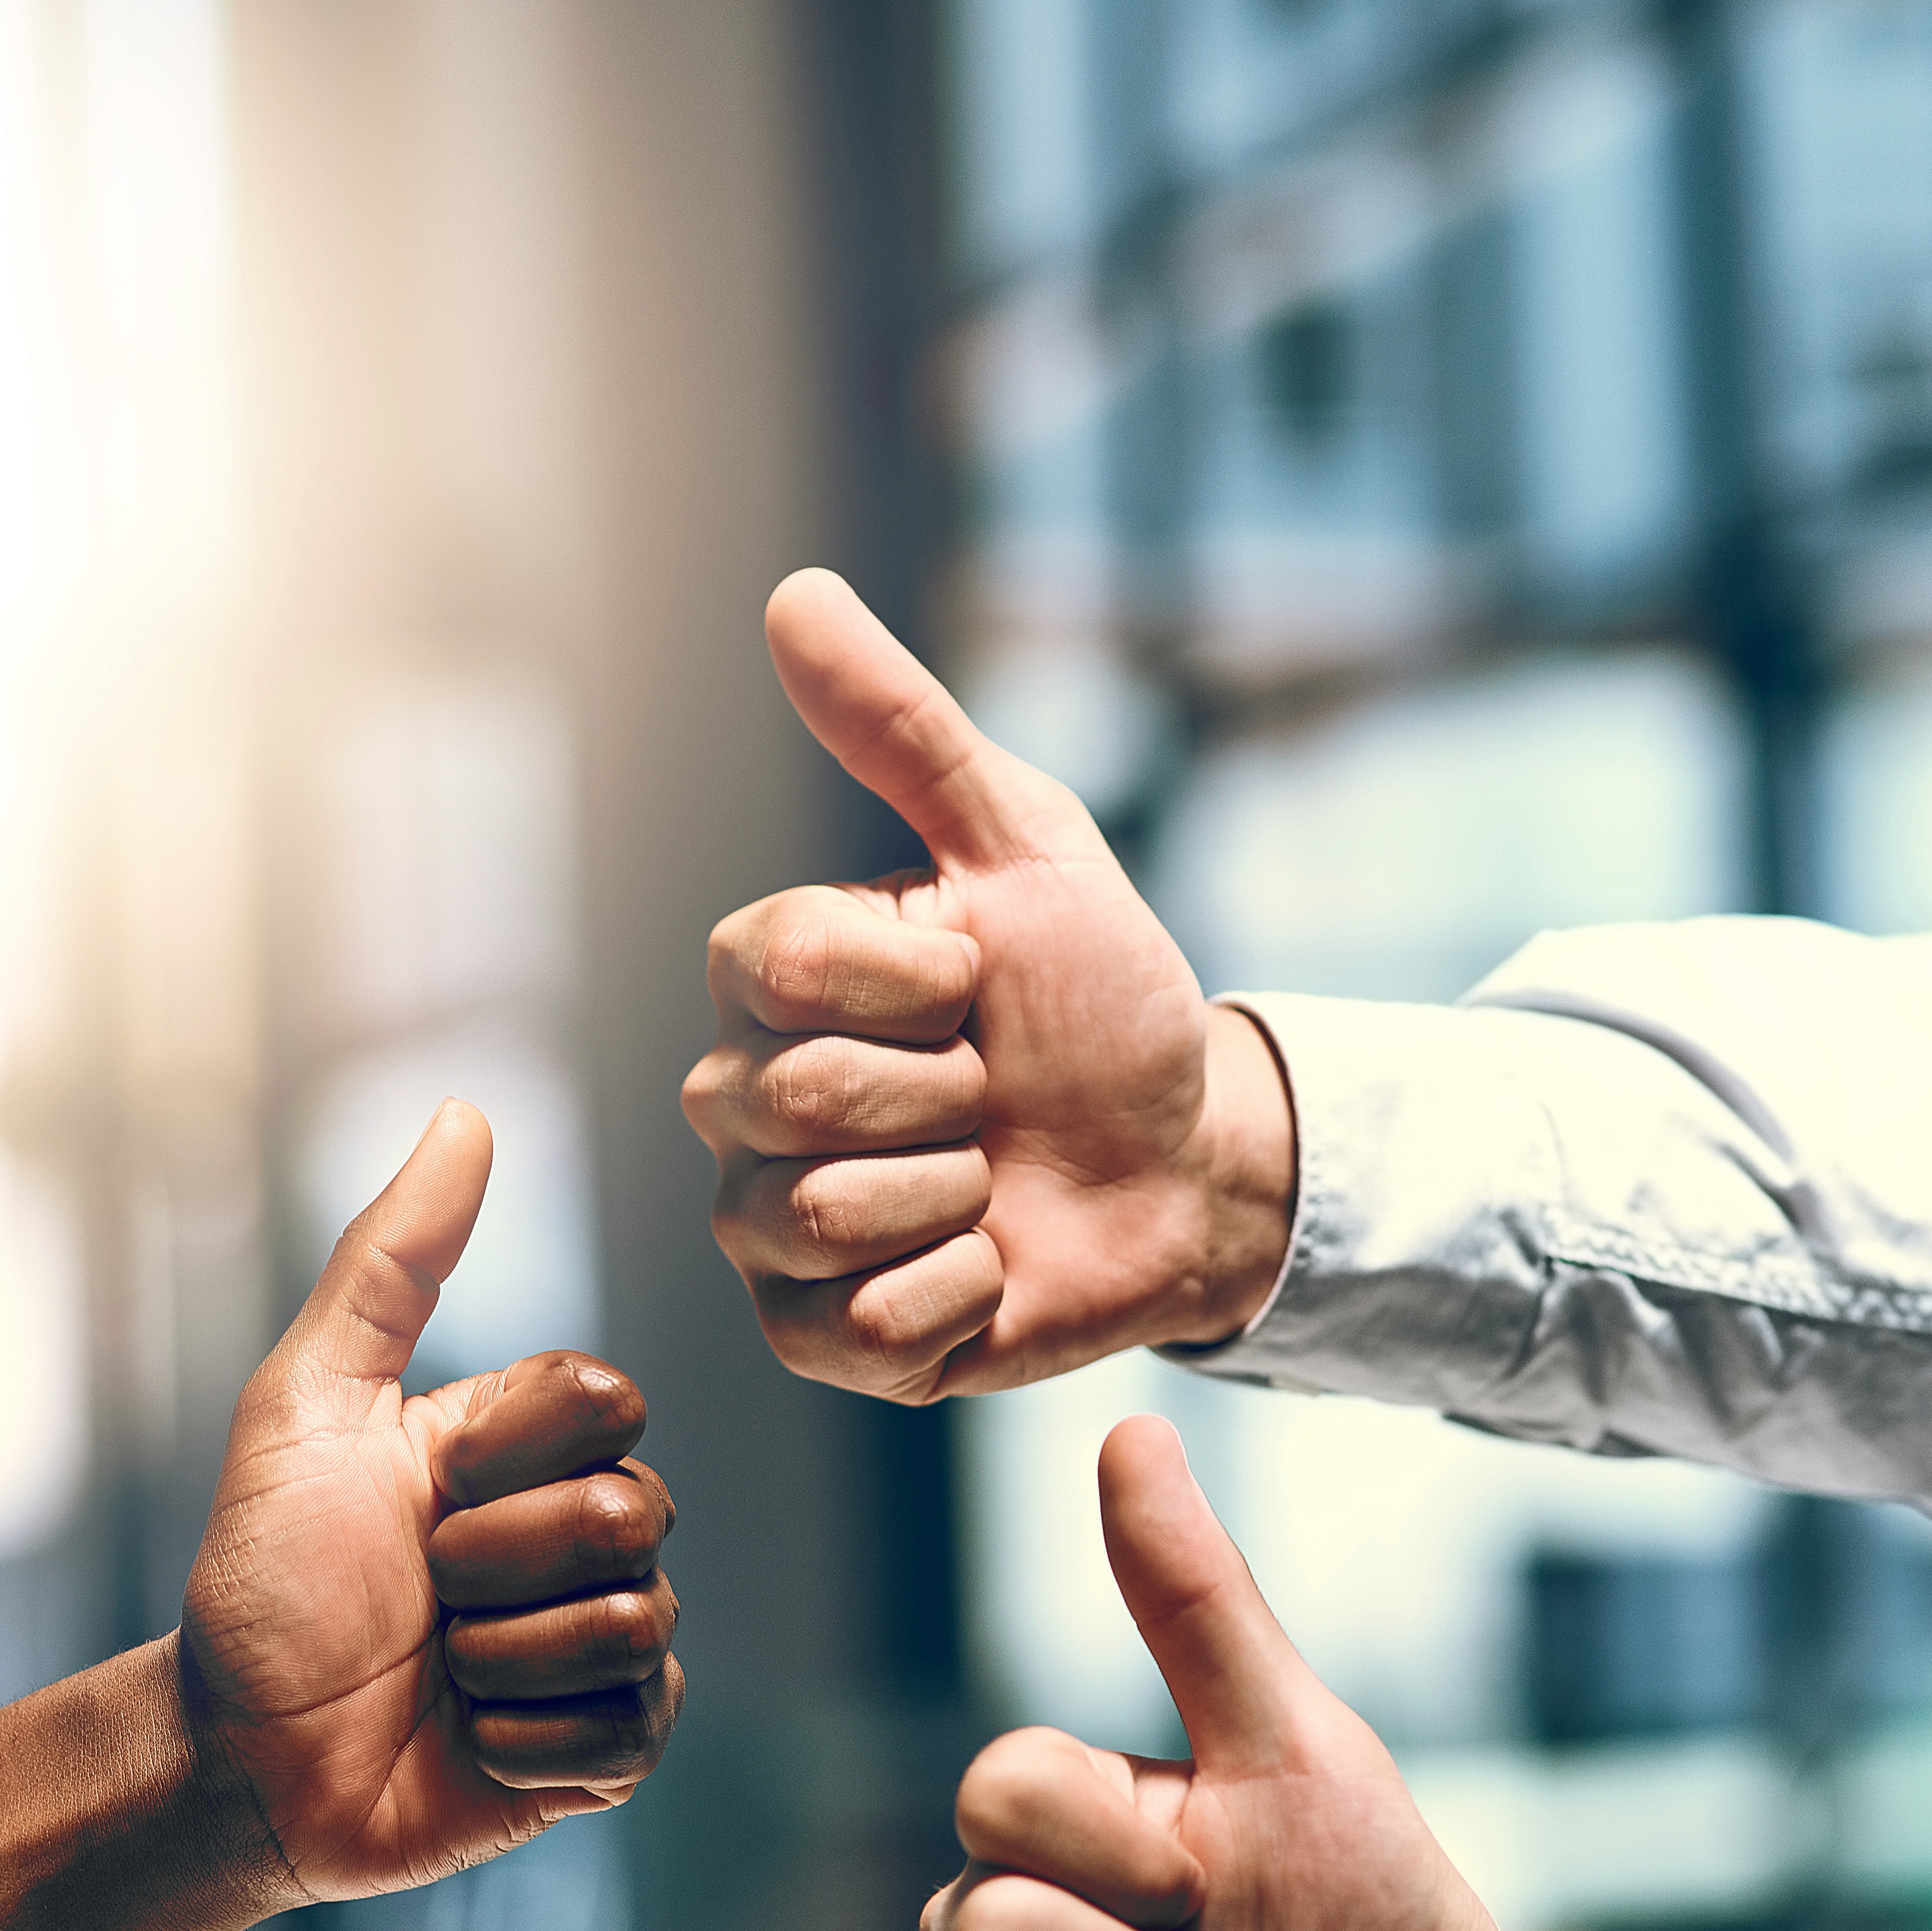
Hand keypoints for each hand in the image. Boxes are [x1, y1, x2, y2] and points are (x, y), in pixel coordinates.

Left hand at [180, 1102, 681, 1899]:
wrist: (238, 1756)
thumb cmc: (262, 1579)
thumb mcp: (305, 1402)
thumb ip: (393, 1260)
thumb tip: (465, 1110)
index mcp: (530, 1448)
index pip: (610, 1402)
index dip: (506, 1454)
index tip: (423, 1489)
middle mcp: (587, 1533)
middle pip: (633, 1511)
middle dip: (494, 1565)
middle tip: (422, 1594)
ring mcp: (607, 1645)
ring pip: (634, 1621)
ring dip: (500, 1658)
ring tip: (439, 1670)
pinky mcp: (609, 1750)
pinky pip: (625, 1724)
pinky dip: (522, 1741)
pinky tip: (467, 1739)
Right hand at [680, 570, 1296, 1400]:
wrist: (1190, 1162)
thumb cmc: (1102, 1001)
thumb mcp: (1027, 845)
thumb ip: (904, 730)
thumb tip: (795, 591)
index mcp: (767, 987)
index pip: (771, 966)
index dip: (910, 978)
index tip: (981, 983)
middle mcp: (741, 1108)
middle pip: (794, 1102)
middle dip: (945, 1094)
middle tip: (994, 1092)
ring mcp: (771, 1233)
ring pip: (817, 1217)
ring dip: (956, 1196)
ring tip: (992, 1179)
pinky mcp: (825, 1339)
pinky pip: (865, 1325)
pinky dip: (966, 1291)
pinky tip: (993, 1261)